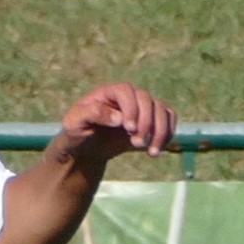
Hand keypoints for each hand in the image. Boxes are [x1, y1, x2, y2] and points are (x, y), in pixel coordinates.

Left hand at [53, 82, 175, 168]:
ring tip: (151, 152)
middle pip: (147, 99)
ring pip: (162, 109)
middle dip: (146, 123)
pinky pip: (169, 119)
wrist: (87, 148)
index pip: (126, 91)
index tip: (129, 129)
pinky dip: (169, 133)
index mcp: (108, 92)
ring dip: (161, 131)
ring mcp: (142, 107)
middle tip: (137, 144)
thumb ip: (92, 114)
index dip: (131, 108)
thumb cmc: (77, 133)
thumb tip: (118, 118)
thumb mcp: (74, 123)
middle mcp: (128, 96)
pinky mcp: (151, 120)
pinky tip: (158, 149)